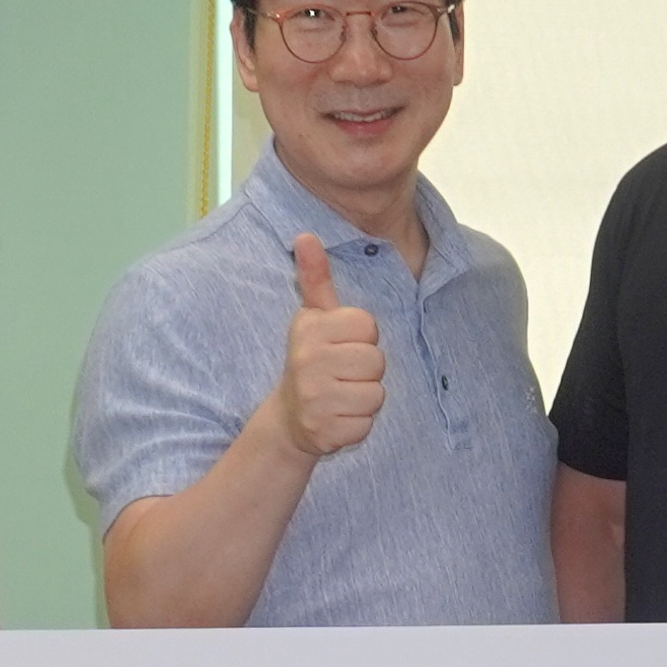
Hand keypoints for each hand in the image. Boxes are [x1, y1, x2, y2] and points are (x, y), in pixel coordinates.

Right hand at [273, 234, 386, 460]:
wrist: (290, 418)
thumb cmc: (312, 360)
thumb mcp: (313, 318)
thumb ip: (315, 278)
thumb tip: (306, 235)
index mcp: (310, 328)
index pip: (368, 326)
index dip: (362, 337)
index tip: (341, 346)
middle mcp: (309, 361)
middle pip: (377, 361)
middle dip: (367, 370)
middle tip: (342, 374)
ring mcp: (315, 398)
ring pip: (376, 393)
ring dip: (365, 397)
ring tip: (341, 394)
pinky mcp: (326, 431)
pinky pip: (368, 423)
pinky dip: (358, 423)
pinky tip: (339, 416)